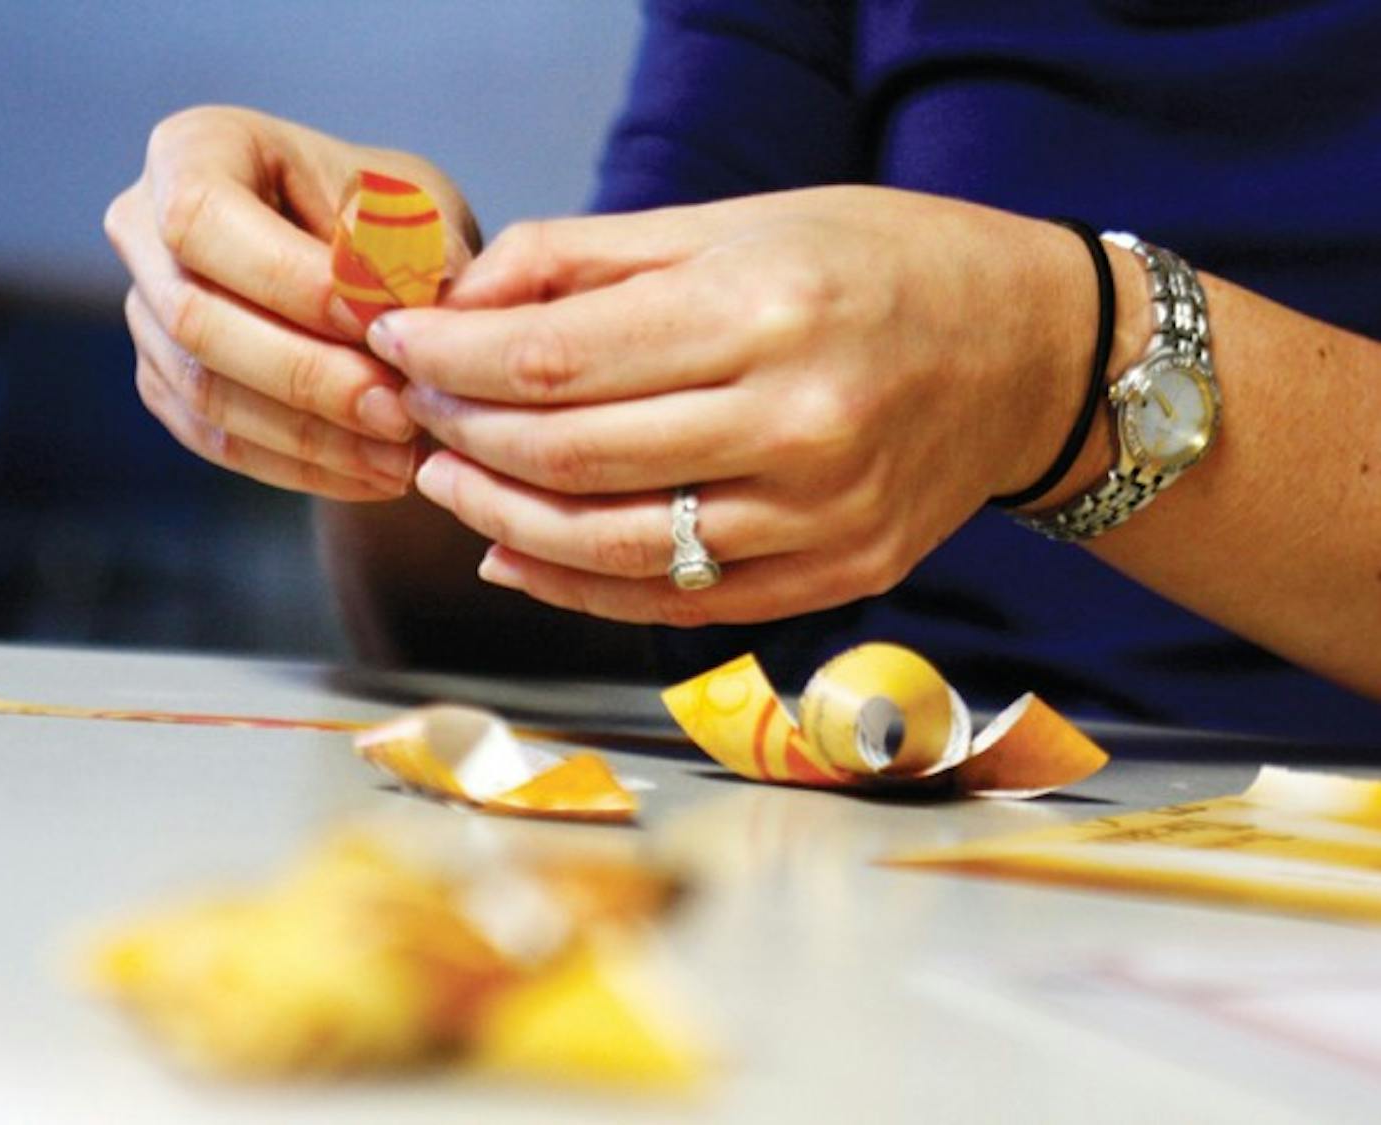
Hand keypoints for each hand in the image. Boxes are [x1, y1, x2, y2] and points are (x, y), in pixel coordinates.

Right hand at [104, 106, 477, 499]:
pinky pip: (220, 441)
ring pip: (205, 392)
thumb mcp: (419, 213)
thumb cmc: (396, 226)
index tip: (383, 325)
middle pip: (196, 319)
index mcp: (194, 150)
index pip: (205, 219)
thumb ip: (410, 251)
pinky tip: (375, 475)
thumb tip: (408, 301)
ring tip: (400, 455)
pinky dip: (302, 465)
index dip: (289, 280)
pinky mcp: (167, 385)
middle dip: (307, 375)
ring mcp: (145, 313)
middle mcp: (143, 228)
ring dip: (311, 435)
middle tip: (400, 412)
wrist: (379, 279)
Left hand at [367, 187, 1094, 623]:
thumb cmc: (878, 264)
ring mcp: (820, 519)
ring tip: (450, 483)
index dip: (452, 358)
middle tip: (415, 413)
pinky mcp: (834, 576)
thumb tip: (462, 302)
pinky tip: (517, 558)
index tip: (398, 346)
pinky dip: (578, 589)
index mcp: (766, 312)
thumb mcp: (739, 222)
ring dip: (503, 524)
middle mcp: (797, 425)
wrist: (1027, 352)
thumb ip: (589, 258)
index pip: (556, 358)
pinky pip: (675, 604)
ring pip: (612, 550)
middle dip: (463, 439)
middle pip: (571, 460)